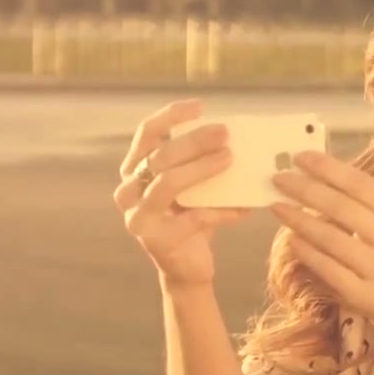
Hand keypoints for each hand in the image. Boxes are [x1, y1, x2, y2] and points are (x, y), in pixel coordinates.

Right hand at [113, 99, 249, 287]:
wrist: (187, 267)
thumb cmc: (191, 217)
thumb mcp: (192, 186)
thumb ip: (199, 162)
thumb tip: (232, 133)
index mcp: (134, 169)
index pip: (147, 133)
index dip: (172, 116)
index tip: (201, 107)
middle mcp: (128, 190)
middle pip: (161, 156)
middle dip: (194, 141)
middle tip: (225, 133)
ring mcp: (138, 216)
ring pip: (168, 183)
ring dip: (202, 168)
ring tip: (230, 159)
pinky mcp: (156, 240)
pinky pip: (193, 218)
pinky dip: (222, 210)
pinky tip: (244, 207)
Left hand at [269, 150, 373, 336]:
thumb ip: (367, 201)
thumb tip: (318, 174)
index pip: (360, 183)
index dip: (326, 168)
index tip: (299, 157)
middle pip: (341, 207)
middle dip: (304, 189)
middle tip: (278, 179)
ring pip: (330, 238)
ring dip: (298, 220)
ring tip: (277, 207)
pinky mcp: (365, 296)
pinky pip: (327, 269)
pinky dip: (306, 252)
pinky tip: (291, 240)